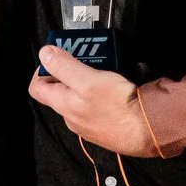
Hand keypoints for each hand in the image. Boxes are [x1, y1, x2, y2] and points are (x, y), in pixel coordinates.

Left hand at [30, 46, 159, 156]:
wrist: (148, 131)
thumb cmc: (117, 106)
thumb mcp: (88, 80)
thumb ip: (64, 66)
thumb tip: (44, 53)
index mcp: (63, 105)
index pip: (36, 88)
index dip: (41, 70)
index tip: (56, 58)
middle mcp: (72, 118)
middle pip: (60, 92)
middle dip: (70, 72)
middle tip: (86, 58)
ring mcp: (89, 125)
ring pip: (80, 99)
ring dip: (88, 82)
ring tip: (104, 69)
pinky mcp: (106, 128)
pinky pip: (98, 107)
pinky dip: (102, 95)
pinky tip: (117, 87)